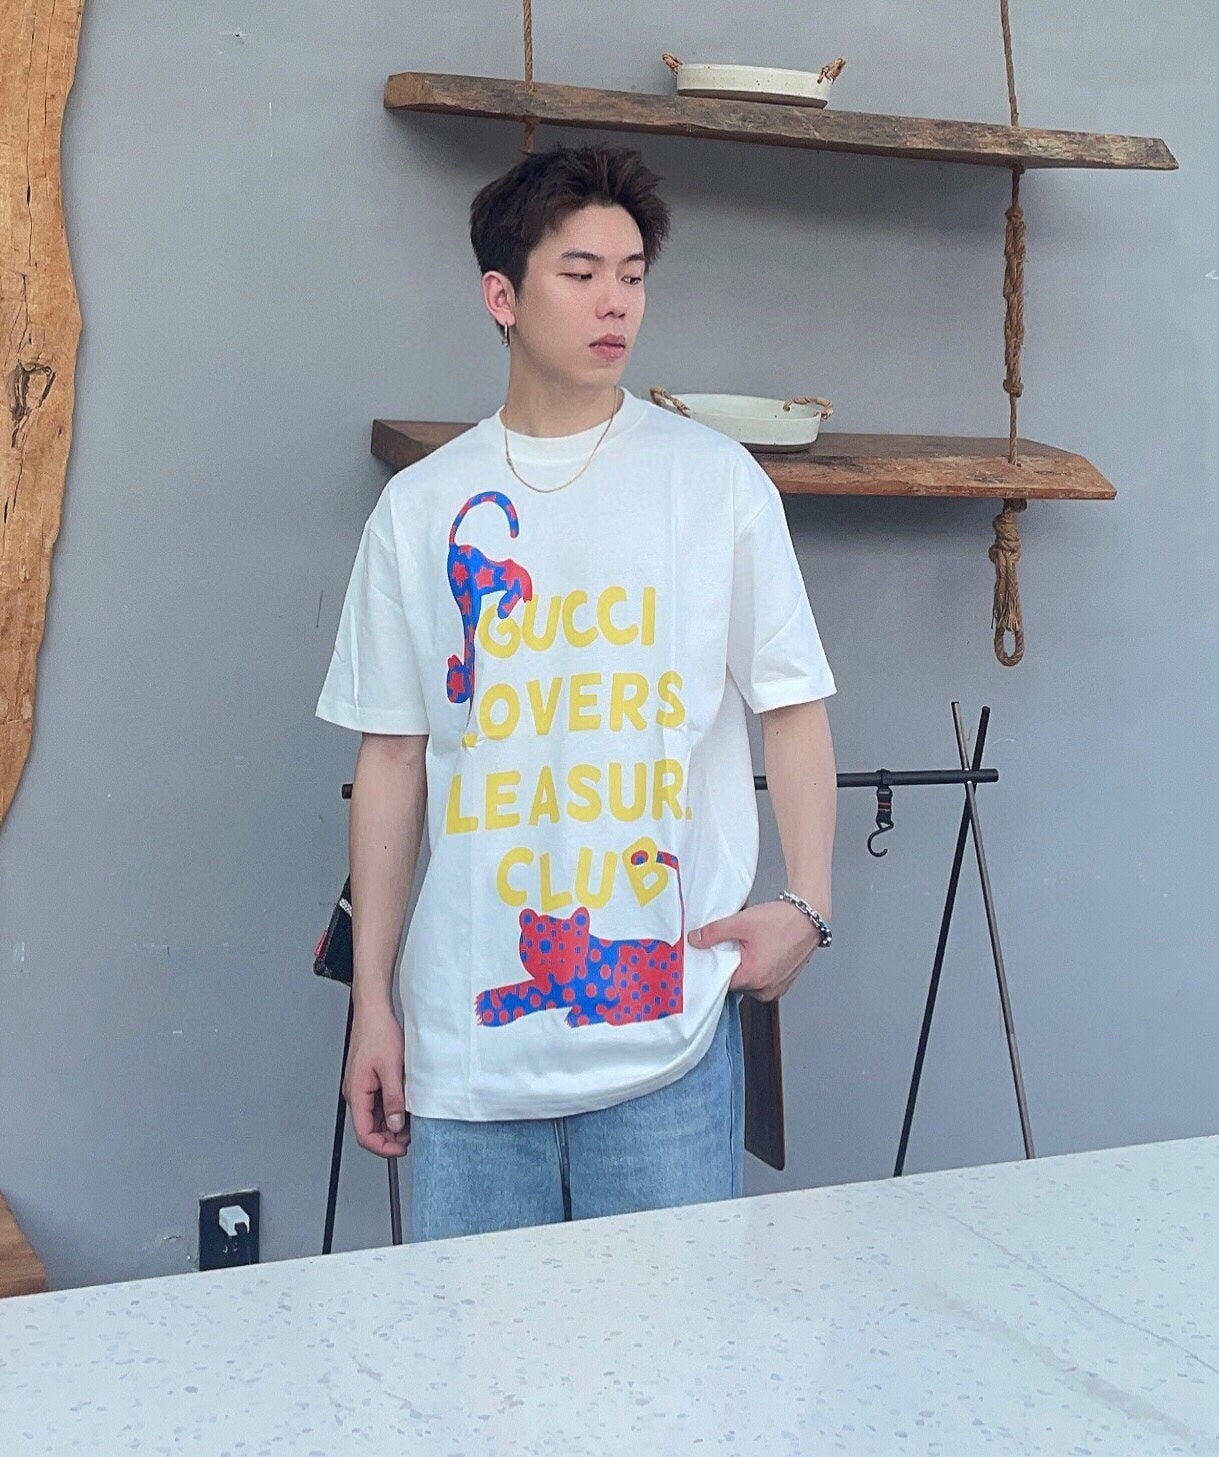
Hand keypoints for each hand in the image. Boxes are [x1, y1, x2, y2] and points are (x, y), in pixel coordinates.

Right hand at [343, 999, 410, 1157]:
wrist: (374, 1012)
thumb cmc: (378, 1033)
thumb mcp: (392, 1068)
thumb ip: (393, 1099)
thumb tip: (395, 1124)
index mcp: (356, 1092)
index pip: (364, 1134)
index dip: (382, 1147)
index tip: (400, 1149)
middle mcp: (355, 1093)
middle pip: (368, 1128)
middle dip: (389, 1138)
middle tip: (409, 1138)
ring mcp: (361, 1087)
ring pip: (374, 1117)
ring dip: (391, 1124)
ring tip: (410, 1122)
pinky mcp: (368, 1081)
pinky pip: (377, 1103)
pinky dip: (390, 1110)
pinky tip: (404, 1107)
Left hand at [687, 898, 822, 1001]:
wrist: (809, 916)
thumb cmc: (782, 920)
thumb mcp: (741, 922)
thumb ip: (714, 933)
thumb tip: (695, 940)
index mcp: (754, 978)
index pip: (721, 982)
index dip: (715, 966)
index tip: (714, 954)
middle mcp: (766, 989)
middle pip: (736, 984)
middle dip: (731, 966)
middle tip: (734, 946)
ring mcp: (777, 988)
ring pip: (750, 983)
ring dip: (746, 969)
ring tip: (749, 947)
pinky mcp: (785, 983)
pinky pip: (763, 982)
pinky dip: (759, 969)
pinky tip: (760, 952)